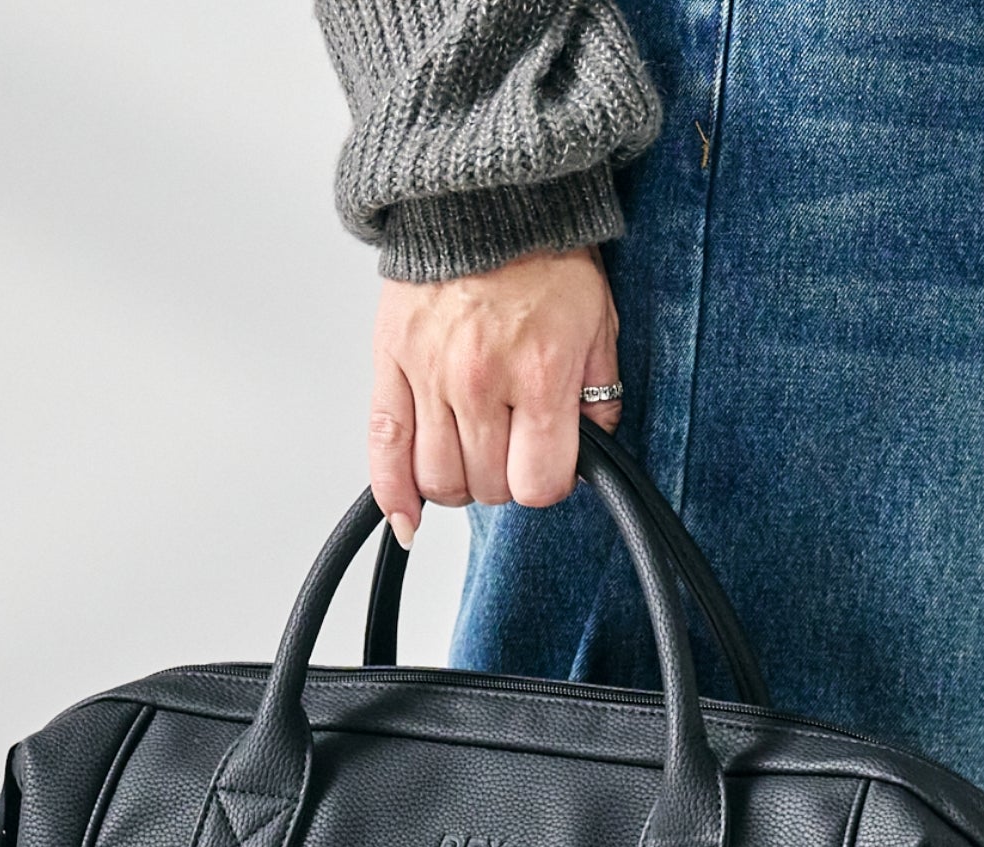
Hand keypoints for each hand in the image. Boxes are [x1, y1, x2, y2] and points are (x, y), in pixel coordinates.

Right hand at [368, 247, 621, 543]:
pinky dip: (392, 490)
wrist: (487, 194)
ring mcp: (429, 372)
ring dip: (460, 482)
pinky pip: (383, 445)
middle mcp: (479, 381)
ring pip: (438, 478)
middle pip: (488, 488)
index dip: (549, 485)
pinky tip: (407, 516)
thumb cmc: (545, 256)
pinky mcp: (389, 359)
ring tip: (474, 455)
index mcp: (538, 376)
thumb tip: (589, 454)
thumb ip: (601, 400)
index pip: (539, 485)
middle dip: (506, 481)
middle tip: (513, 449)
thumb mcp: (600, 328)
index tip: (551, 465)